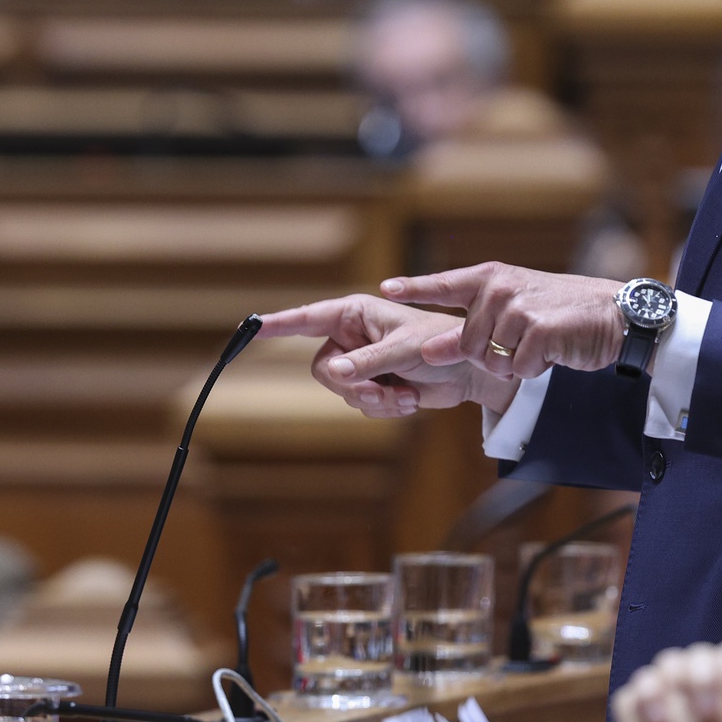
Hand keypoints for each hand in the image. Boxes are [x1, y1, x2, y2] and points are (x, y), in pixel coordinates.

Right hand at [256, 294, 517, 418]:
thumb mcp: (402, 351)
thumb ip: (366, 362)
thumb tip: (333, 372)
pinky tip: (408, 399)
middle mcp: (352, 336)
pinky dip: (385, 408)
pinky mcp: (373, 384)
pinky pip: (361, 405)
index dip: (279, 324)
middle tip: (380, 390)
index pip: (308, 318)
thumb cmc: (439, 345)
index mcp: (355, 313)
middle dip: (352, 387)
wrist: (468, 372)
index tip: (252, 327)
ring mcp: (361, 362)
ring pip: (342, 393)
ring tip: (404, 394)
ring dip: (375, 400)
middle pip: (323, 370)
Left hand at [381, 263, 626, 379]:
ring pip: (491, 361)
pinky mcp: (539, 329)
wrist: (613, 315)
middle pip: (466, 344)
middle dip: (489, 357)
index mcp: (491, 278)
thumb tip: (429, 350)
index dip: (415, 288)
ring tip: (538, 345)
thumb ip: (471, 327)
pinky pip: (518, 368)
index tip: (387, 289)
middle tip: (520, 345)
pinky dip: (534, 369)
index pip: (445, 284)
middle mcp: (501, 288)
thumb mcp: (513, 311)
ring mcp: (519, 307)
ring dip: (513, 365)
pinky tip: (551, 352)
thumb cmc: (561, 313)